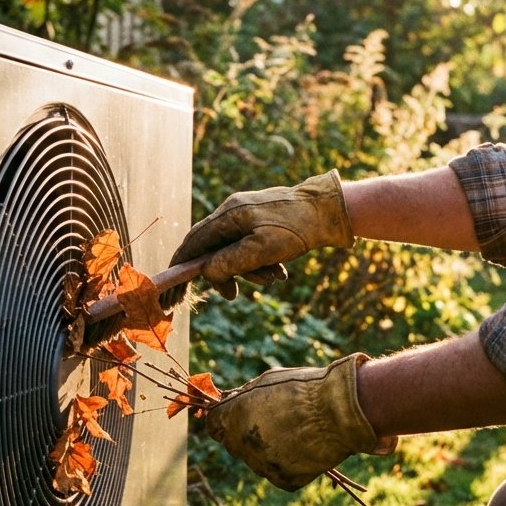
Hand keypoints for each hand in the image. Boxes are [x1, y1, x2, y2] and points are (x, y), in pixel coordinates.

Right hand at [170, 170, 353, 298]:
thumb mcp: (262, 250)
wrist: (331, 210)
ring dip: (248, 270)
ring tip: (273, 278)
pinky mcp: (261, 220)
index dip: (181, 266)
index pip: (192, 243)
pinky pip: (250, 247)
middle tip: (232, 295)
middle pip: (212, 249)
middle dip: (224, 274)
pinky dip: (260, 263)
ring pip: (233, 250)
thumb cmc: (297, 229)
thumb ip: (229, 262)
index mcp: (228, 215)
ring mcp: (247, 214)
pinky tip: (279, 271)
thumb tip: (205, 273)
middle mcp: (232, 211)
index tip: (173, 288)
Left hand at [205, 354, 396, 490]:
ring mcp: (263, 466)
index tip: (233, 416)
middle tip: (272, 421)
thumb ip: (242, 396)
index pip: (213, 425)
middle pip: (233, 444)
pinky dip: (287, 463)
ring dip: (267, 448)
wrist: (340, 412)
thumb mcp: (266, 381)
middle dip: (244, 433)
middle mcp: (242, 444)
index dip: (223, 419)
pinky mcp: (284, 480)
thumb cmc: (304, 389)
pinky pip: (278, 472)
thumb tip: (228, 402)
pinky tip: (303, 447)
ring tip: (295, 431)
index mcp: (233, 418)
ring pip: (256, 459)